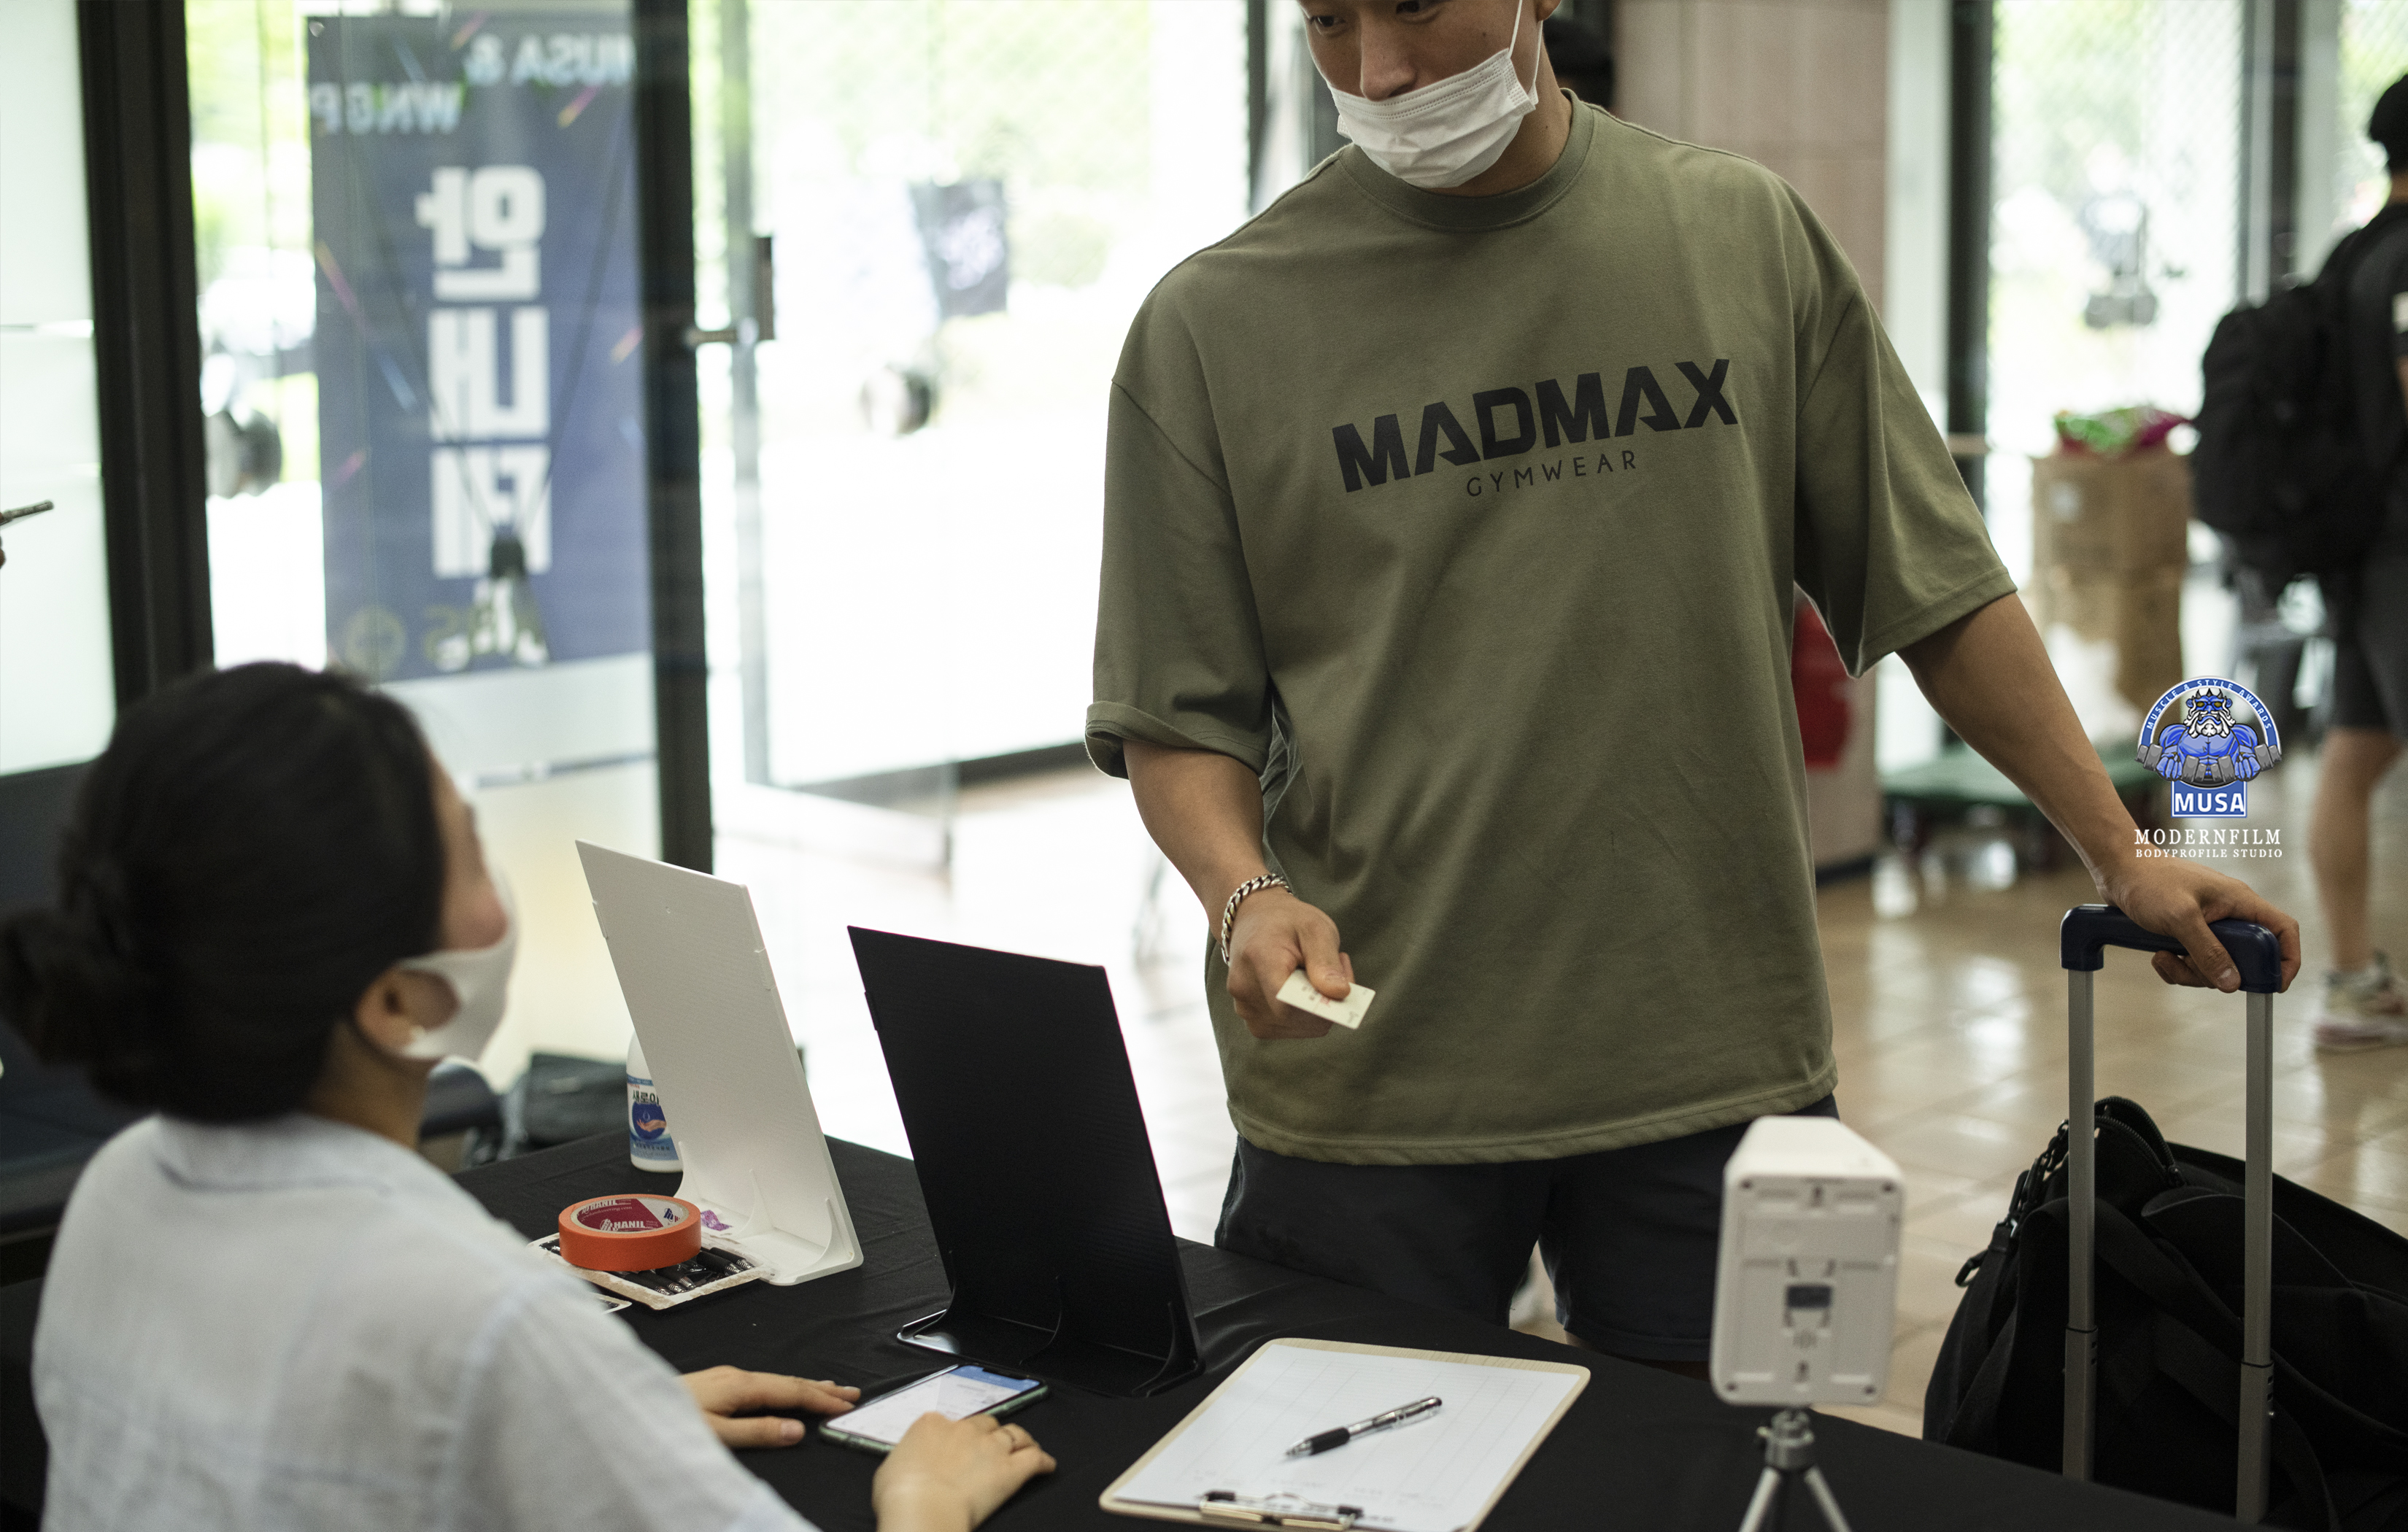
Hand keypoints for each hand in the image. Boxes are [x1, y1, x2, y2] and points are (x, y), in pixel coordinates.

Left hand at [680, 1365, 858, 1448]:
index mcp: (741, 1386)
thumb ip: (757, 1433)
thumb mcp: (715, 1436)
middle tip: (851, 1393)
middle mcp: (736, 1376)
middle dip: (821, 1388)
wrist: (627, 1406)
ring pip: (775, 1380)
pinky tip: (782, 1390)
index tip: (848, 1405)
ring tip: (828, 1388)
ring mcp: (724, 1377)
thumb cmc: (668, 1425)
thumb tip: (797, 1429)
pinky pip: (762, 1382)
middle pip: (787, 1381)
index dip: (821, 1400)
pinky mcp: (715, 1383)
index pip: (791, 1391)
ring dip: (804, 1385)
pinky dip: (783, 1387)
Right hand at [871, 1413, 1056, 1531]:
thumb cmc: (900, 1494)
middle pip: (984, 1423)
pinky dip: (1043, 1461)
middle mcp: (964, 1429)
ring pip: (1013, 1434)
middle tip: (992, 1445)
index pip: (948, 1422)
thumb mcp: (890, 1469)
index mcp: (932, 1425)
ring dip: (1021, 1439)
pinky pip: (1033, 1459)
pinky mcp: (1009, 1470)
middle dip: (989, 1433)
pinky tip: (1047, 1465)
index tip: (956, 1444)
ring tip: (1027, 1445)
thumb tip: (909, 1466)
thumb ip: (907, 1459)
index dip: (955, 1434)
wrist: (922, 1507)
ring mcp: (989, 1447)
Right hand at [1225, 885, 1353, 1039]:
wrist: (1253, 920)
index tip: (1342, 985)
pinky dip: (1306, 1015)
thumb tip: (1340, 993)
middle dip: (1326, 1002)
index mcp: (1258, 959)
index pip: (1289, 1003)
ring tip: (1317, 975)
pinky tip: (1305, 989)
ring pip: (1298, 1028)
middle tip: (1337, 968)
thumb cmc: (1287, 922)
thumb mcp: (1315, 927)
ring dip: (1318, 1009)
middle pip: (1296, 1019)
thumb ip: (1326, 961)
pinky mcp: (1253, 1021)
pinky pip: (1291, 1029)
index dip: (1321, 1003)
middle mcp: (1244, 989)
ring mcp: (1244, 1009)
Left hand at [2099, 854, 2300, 992]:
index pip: (2283, 929)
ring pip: (2217, 964)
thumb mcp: (2180, 918)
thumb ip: (2208, 951)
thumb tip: (2232, 982)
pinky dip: (2177, 965)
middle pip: (2246, 958)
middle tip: (2192, 969)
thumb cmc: (2149, 881)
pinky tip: (2157, 955)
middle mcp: (2229, 913)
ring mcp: (2208, 924)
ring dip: (2190, 970)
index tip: (2275, 985)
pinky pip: (2194, 961)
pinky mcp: (2188, 932)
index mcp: (2239, 901)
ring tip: (2163, 956)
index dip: (2287, 958)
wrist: (2116, 868)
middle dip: (2219, 972)